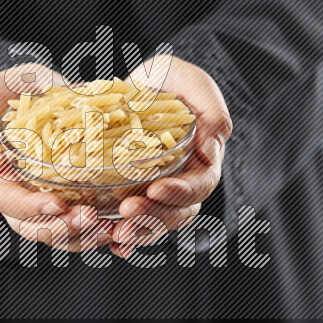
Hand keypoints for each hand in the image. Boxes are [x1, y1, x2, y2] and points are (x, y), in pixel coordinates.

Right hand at [0, 64, 112, 251]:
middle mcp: (15, 191)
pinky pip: (74, 228)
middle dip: (59, 228)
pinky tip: (112, 228)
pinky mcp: (64, 199)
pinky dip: (91, 233)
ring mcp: (39, 198)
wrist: (45, 87)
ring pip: (53, 234)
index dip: (30, 207)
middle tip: (89, 218)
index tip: (57, 203)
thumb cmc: (15, 87)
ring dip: (78, 236)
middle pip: (29, 226)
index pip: (6, 199)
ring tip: (105, 228)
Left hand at [109, 56, 232, 257]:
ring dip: (138, 232)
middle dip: (154, 217)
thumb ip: (211, 110)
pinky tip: (110, 243)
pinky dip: (123, 237)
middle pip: (178, 213)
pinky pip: (133, 224)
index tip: (156, 189)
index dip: (180, 192)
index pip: (200, 185)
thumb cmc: (167, 80)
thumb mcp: (189, 81)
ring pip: (156, 224)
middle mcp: (184, 181)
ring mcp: (159, 192)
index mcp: (202, 158)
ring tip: (115, 233)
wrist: (135, 86)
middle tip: (126, 212)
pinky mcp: (134, 196)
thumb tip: (212, 149)